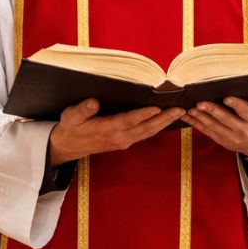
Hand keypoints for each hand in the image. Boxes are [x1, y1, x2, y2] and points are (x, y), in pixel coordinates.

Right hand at [48, 99, 183, 165]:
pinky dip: (156, 127)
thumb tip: (93, 102)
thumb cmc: (70, 128)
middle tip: (179, 110)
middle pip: (145, 128)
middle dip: (163, 119)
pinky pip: (144, 134)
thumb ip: (82, 109)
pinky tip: (164, 120)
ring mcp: (123, 141)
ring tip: (178, 113)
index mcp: (107, 129)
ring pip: (148, 132)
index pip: (129, 120)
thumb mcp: (71, 116)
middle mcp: (119, 137)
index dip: (143, 114)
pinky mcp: (124, 142)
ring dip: (164, 123)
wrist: (68, 147)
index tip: (157, 107)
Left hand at [181, 97, 247, 156]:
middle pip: (227, 119)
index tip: (226, 98)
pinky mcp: (224, 142)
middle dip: (213, 110)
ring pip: (215, 126)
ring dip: (201, 117)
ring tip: (191, 108)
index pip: (247, 112)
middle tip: (201, 102)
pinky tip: (188, 116)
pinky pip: (208, 132)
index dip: (237, 105)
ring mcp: (234, 138)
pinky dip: (196, 124)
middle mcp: (246, 131)